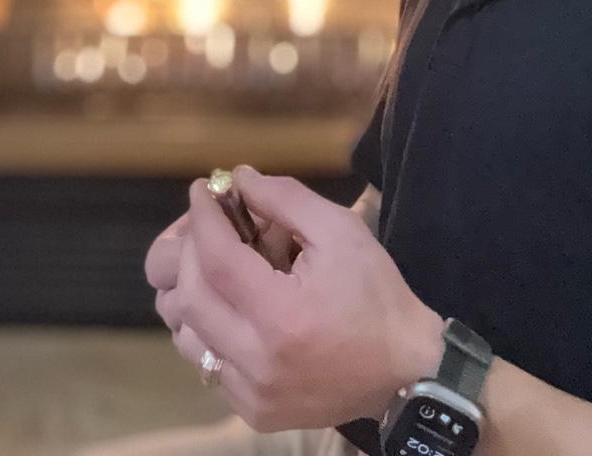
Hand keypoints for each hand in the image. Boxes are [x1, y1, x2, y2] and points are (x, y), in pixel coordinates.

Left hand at [161, 166, 442, 431]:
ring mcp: (251, 394)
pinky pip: (208, 365)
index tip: (200, 190)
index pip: (216, 259)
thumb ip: (286, 199)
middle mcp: (257, 361)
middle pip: (189, 298)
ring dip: (192, 292)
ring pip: (187, 337)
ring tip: (216, 265)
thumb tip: (239, 179)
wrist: (404, 369)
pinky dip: (208, 329)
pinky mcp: (254, 413)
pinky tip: (232, 306)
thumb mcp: (341, 230)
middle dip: (190, 250)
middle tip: (208, 224)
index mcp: (281, 315)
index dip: (203, 219)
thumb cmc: (376, 294)